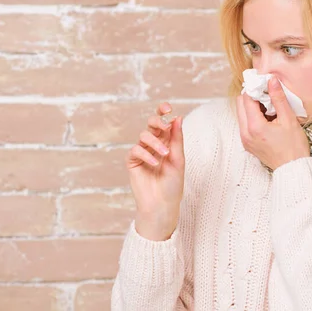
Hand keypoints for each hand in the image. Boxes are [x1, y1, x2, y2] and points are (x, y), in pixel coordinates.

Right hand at [126, 102, 184, 240]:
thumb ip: (177, 139)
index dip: (162, 112)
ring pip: (144, 135)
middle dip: (157, 121)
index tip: (167, 108)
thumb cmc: (173, 184)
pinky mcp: (132, 162)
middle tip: (165, 127)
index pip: (163, 122)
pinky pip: (136, 150)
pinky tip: (154, 163)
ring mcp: (142, 153)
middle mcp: (154, 145)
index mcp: (167, 142)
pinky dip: (146, 154)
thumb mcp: (179, 159)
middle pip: (151, 124)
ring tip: (165, 154)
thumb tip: (178, 117)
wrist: (163, 204)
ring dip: (155, 142)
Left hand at [236, 77, 309, 169]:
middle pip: (240, 105)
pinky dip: (252, 117)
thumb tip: (271, 80)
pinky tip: (267, 118)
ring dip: (252, 107)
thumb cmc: (294, 147)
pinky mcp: (247, 144)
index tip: (265, 84)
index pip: (247, 98)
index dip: (255, 88)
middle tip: (267, 94)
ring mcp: (244, 140)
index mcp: (254, 126)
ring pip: (241, 114)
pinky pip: (245, 124)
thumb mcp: (289, 119)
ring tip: (269, 108)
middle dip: (252, 97)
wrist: (293, 169)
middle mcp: (245, 133)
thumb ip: (278, 98)